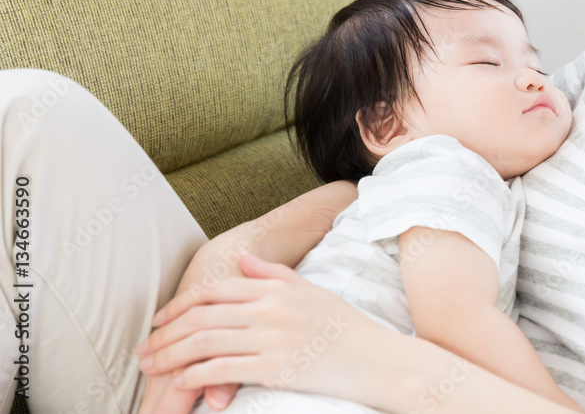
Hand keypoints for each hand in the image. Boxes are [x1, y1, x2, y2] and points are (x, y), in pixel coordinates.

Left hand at [136, 253, 405, 409]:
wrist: (378, 359)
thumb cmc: (346, 327)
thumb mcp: (312, 291)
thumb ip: (275, 274)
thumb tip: (244, 261)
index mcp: (277, 287)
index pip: (216, 289)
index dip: (181, 304)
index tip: (160, 319)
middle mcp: (271, 307)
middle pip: (203, 316)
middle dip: (167, 333)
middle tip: (143, 351)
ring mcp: (273, 337)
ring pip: (206, 342)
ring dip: (172, 356)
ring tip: (151, 369)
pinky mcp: (276, 367)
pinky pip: (223, 369)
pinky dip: (195, 377)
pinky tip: (179, 385)